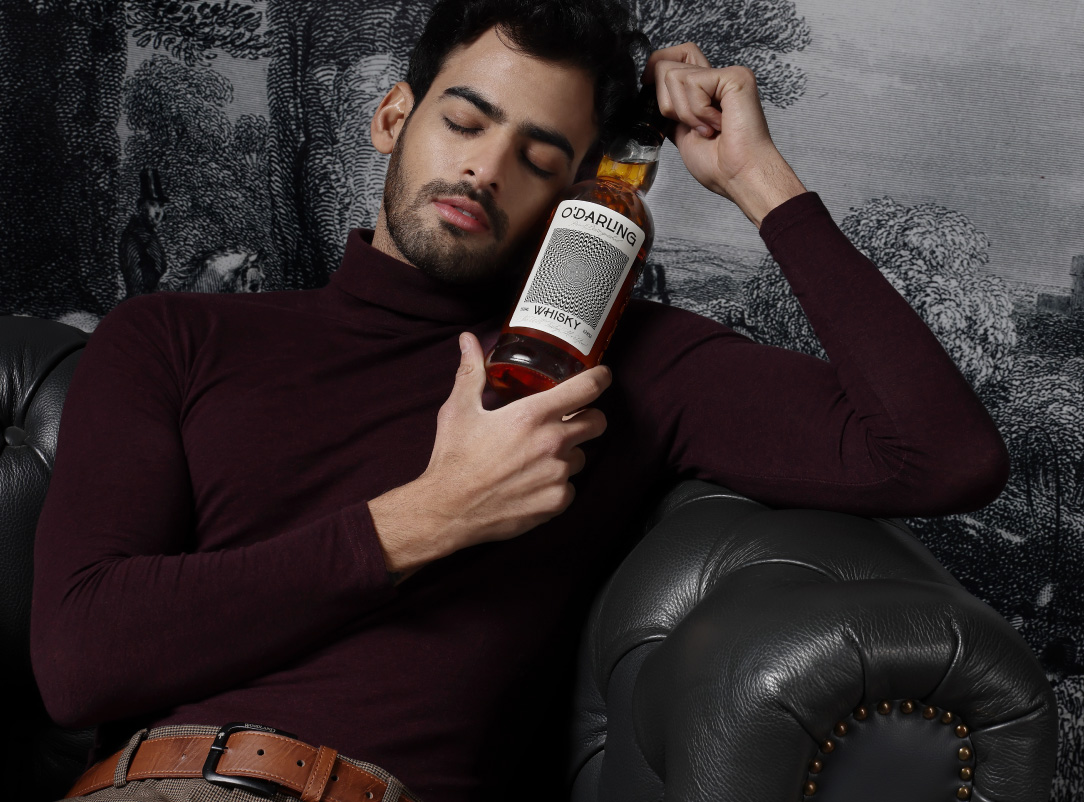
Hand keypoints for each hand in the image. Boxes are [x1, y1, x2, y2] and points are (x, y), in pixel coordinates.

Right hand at [369, 332, 609, 580]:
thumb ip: (471, 372)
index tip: (603, 376)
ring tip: (537, 457)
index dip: (600, 378)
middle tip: (569, 420)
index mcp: (532, 415)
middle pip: (597, 422)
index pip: (586, 389)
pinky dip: (556, 484)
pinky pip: (569, 487)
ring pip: (580, 457)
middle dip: (588, 417)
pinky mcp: (556, 502)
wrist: (448, 510)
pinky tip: (532, 482)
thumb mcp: (459, 409)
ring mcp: (557, 474)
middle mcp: (552, 443)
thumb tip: (468, 340)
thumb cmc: (453, 458)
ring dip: (566, 454)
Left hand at [643, 43, 806, 226]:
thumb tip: (650, 92)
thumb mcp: (681, 134)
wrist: (739, 176)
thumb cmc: (719, 165)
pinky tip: (717, 124)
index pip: (677, 55)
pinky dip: (697, 111)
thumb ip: (671, 110)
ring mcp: (727, 75)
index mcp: (706, 90)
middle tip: (693, 126)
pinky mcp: (734, 76)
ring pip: (673, 75)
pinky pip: (693, 82)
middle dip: (667, 103)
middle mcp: (717, 78)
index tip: (646, 86)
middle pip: (666, 63)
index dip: (655, 66)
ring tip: (707, 129)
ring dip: (685, 113)